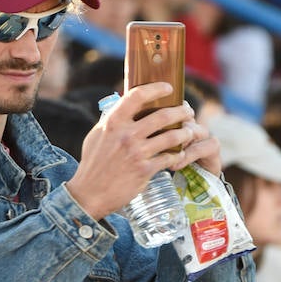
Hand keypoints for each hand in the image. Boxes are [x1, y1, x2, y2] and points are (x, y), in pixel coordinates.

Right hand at [67, 82, 199, 219]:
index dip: (156, 89)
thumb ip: (111, 120)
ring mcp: (137, 153)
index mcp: (113, 122)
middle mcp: (126, 135)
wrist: (89, 193)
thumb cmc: (93, 163)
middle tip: (188, 111)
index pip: (137, 96)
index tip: (168, 88)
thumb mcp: (96, 135)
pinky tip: (180, 154)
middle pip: (163, 115)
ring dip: (185, 133)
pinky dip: (178, 155)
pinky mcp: (145, 170)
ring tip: (190, 132)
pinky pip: (169, 158)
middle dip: (181, 112)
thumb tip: (123, 105)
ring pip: (172, 136)